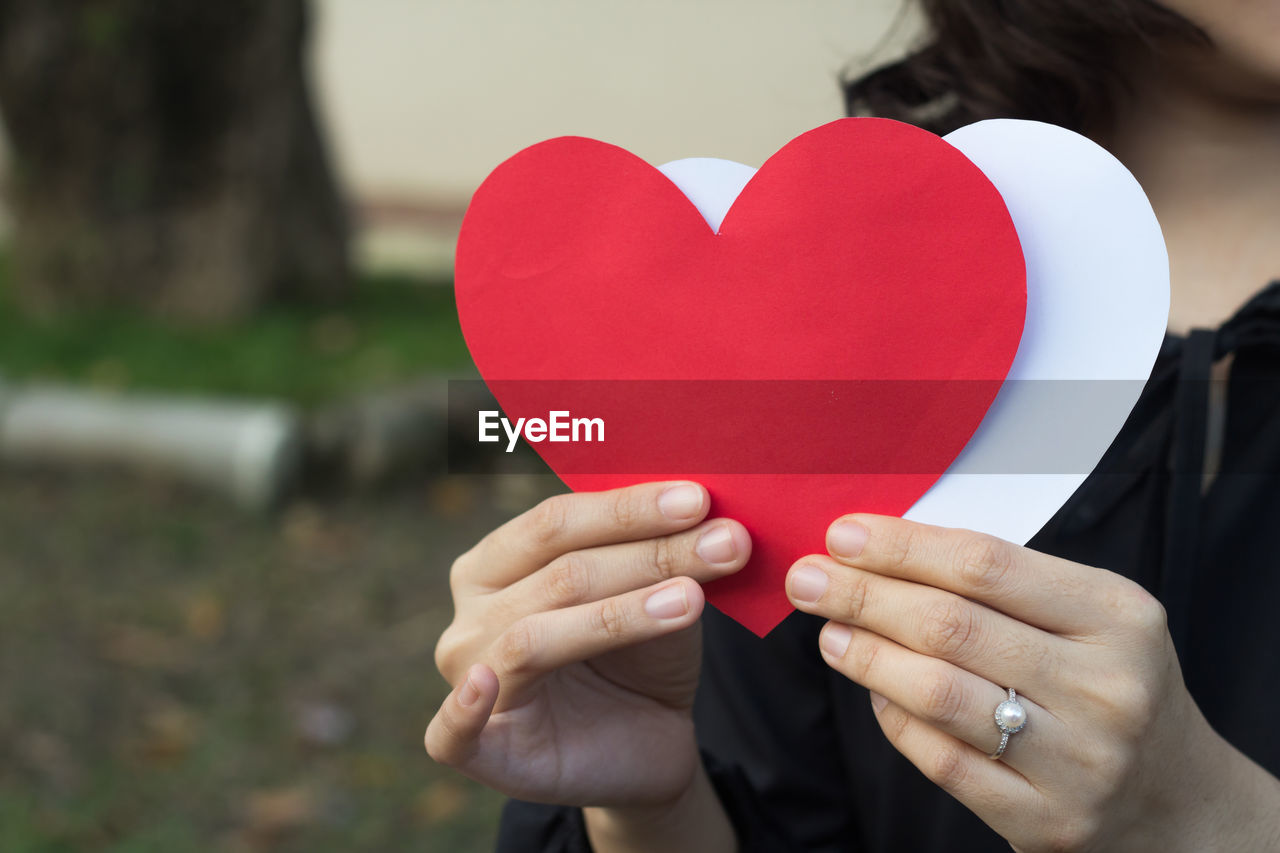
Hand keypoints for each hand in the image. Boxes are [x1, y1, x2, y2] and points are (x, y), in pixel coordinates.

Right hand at [426, 481, 749, 815]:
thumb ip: (659, 551)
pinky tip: (486, 684)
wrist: (650, 743)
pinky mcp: (479, 751)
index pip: (555, 521)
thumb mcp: (657, 593)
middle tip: (726, 542)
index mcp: (496, 561)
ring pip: (536, 638)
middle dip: (648, 554)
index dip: (628, 508)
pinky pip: (452, 733)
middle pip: (558, 573)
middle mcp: (472, 614)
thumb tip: (704, 505)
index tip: (700, 499)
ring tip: (692, 600)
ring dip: (621, 614)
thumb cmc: (640, 654)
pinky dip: (463, 710)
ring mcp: (468, 679)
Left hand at [785, 514, 1279, 851]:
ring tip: (828, 633)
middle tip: (807, 580)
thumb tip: (877, 550)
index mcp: (1118, 615)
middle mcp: (1106, 687)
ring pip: (938, 694)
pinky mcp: (1045, 820)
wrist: (1175, 797)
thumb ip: (999, 583)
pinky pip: (941, 761)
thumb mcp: (1088, 616)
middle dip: (863, 596)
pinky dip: (894, 720)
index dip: (903, 546)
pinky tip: (873, 692)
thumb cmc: (1109, 682)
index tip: (842, 534)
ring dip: (866, 656)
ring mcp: (1079, 761)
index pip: (985, 565)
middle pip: (951, 626)